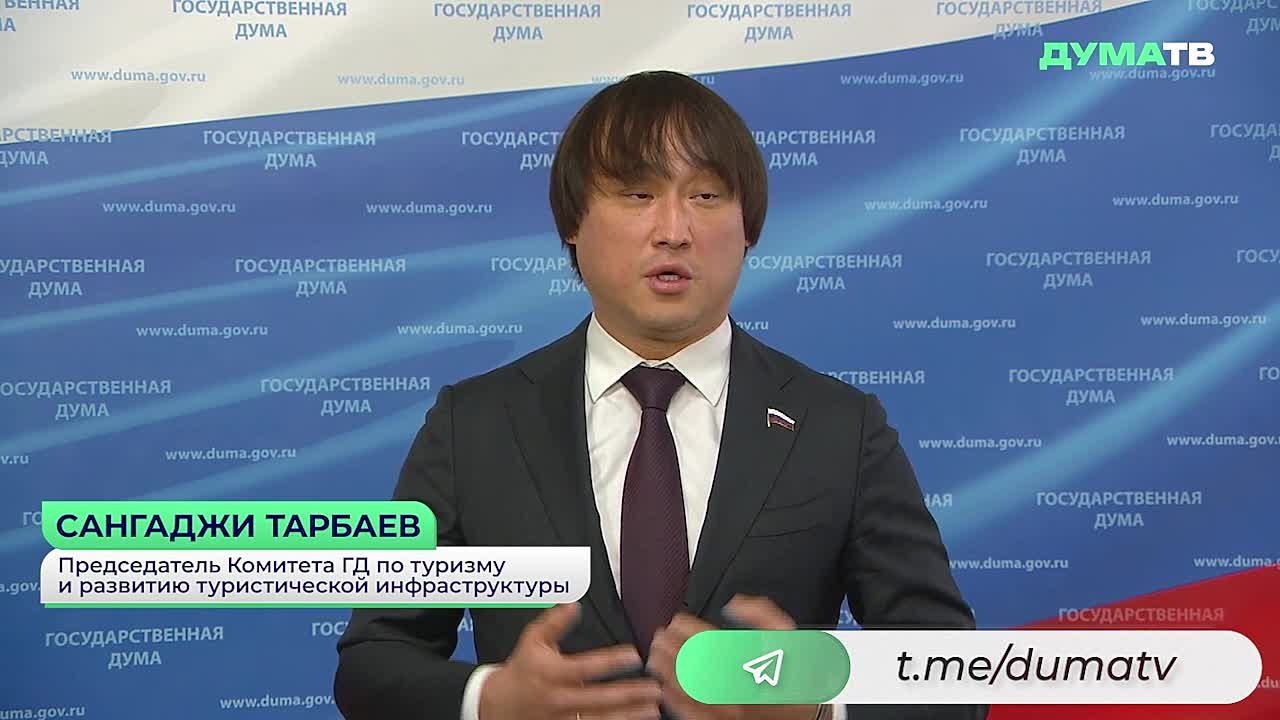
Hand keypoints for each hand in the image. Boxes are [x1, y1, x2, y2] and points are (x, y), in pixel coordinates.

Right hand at [479, 602, 662, 719]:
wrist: (498, 706)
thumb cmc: (522, 671)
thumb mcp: (532, 641)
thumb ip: (554, 623)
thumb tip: (574, 605)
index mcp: (553, 673)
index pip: (586, 667)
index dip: (611, 661)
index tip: (634, 655)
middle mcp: (559, 699)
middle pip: (599, 698)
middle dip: (629, 694)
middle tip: (654, 688)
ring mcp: (563, 719)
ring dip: (628, 716)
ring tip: (652, 710)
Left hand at [646, 594, 821, 719]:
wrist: (810, 714)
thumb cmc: (798, 675)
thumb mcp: (789, 637)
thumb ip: (763, 614)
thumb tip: (735, 603)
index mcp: (752, 661)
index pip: (711, 639)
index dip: (688, 627)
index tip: (677, 621)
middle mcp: (739, 686)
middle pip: (695, 663)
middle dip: (672, 647)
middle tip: (659, 638)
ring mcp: (732, 709)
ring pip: (690, 690)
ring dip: (669, 672)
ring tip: (656, 660)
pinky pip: (694, 715)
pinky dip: (676, 701)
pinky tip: (666, 690)